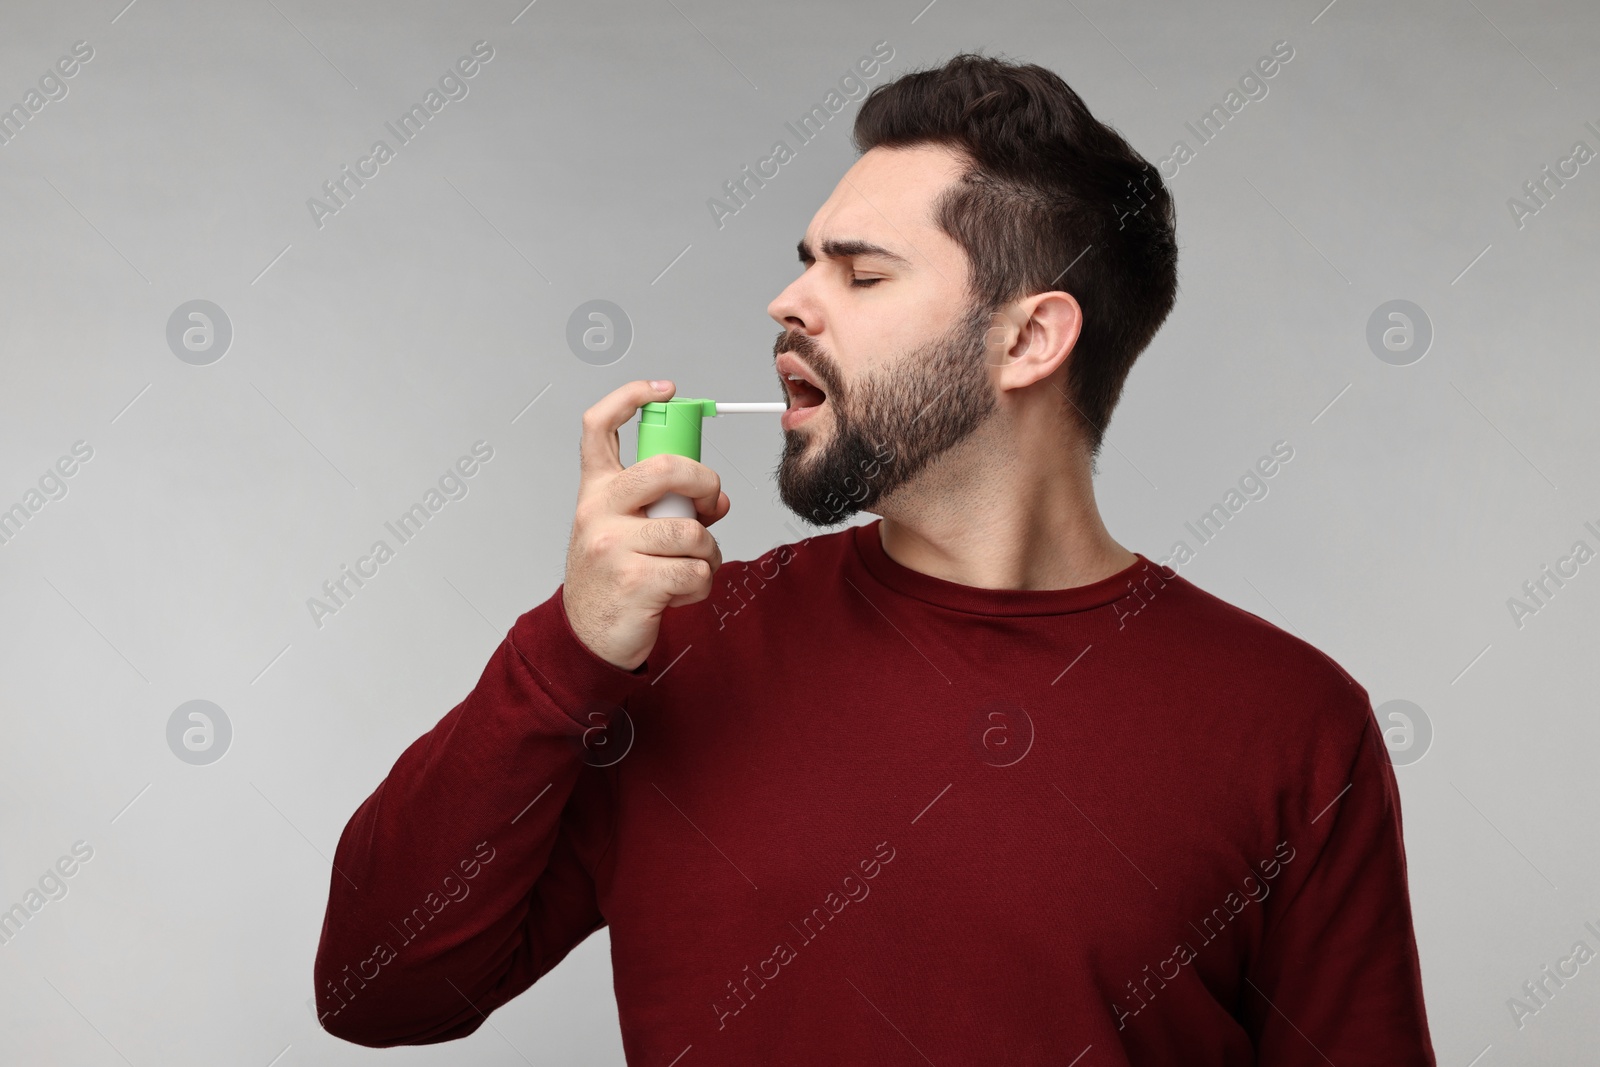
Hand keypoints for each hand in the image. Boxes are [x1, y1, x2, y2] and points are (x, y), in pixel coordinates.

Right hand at [562, 380, 729, 669]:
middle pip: (666, 468)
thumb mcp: (629, 532)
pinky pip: (696, 571)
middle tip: (712, 503)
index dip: (631, 396)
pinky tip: (683, 593)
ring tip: (692, 566)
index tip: (665, 390)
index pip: (600, 428)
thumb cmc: (615, 578)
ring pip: (692, 531)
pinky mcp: (635, 582)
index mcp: (596, 492)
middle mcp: (597, 512)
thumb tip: (719, 498)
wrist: (589, 637)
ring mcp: (613, 547)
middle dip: (706, 482)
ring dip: (708, 551)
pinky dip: (702, 584)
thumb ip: (669, 506)